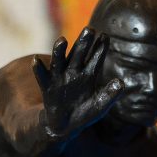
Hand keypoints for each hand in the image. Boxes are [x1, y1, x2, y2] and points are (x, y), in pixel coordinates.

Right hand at [32, 27, 123, 141]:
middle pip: (79, 54)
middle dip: (83, 42)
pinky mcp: (48, 87)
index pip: (96, 58)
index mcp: (89, 75)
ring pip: (59, 60)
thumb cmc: (85, 114)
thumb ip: (110, 94)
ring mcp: (60, 78)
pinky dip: (39, 69)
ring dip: (59, 50)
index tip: (105, 36)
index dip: (100, 48)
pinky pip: (42, 76)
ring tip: (62, 40)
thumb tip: (121, 83)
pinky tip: (36, 60)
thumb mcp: (100, 105)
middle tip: (89, 30)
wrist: (66, 126)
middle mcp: (74, 72)